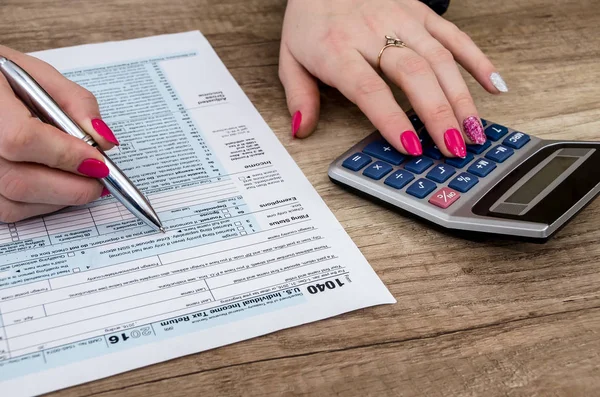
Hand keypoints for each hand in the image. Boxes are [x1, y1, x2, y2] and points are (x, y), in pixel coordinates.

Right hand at [0, 46, 119, 221]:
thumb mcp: (36, 73)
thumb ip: (75, 102)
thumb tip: (104, 141)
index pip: (22, 139)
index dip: (66, 155)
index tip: (99, 160)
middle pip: (20, 181)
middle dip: (73, 186)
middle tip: (101, 177)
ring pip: (15, 204)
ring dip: (61, 198)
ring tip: (82, 180)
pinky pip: (9, 211)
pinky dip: (42, 205)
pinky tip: (57, 186)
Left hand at [279, 0, 506, 156]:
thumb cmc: (310, 19)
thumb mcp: (290, 57)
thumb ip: (299, 95)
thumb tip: (302, 129)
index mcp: (338, 49)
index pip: (370, 89)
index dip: (391, 119)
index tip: (409, 146)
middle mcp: (374, 33)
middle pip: (414, 74)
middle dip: (437, 115)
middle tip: (453, 148)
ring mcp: (402, 20)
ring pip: (440, 59)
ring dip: (461, 98)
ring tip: (474, 132)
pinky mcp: (420, 11)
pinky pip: (455, 36)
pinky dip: (477, 61)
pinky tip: (494, 87)